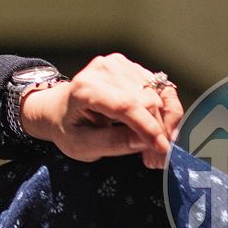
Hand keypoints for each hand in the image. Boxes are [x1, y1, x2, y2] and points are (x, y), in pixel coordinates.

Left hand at [21, 53, 183, 168]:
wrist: (60, 109)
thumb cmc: (68, 128)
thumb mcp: (81, 145)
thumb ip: (112, 143)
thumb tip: (144, 141)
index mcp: (85, 87)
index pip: (125, 105)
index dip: (148, 128)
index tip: (162, 150)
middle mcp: (104, 70)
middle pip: (147, 101)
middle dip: (158, 133)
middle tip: (154, 161)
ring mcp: (121, 66)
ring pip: (159, 96)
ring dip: (165, 124)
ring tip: (154, 147)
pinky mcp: (134, 68)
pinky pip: (162, 90)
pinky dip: (167, 112)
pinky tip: (159, 129)